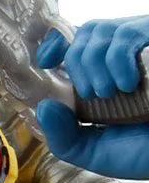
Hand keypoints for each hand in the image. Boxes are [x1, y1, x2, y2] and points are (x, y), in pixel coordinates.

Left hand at [36, 20, 148, 178]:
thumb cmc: (143, 152)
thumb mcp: (94, 152)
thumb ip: (63, 137)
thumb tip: (44, 107)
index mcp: (100, 79)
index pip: (71, 44)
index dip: (54, 45)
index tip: (46, 62)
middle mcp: (118, 59)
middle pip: (81, 36)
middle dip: (75, 63)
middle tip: (94, 93)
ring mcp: (138, 48)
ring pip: (99, 30)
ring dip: (92, 61)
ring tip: (110, 91)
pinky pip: (126, 34)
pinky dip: (116, 58)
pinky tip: (128, 83)